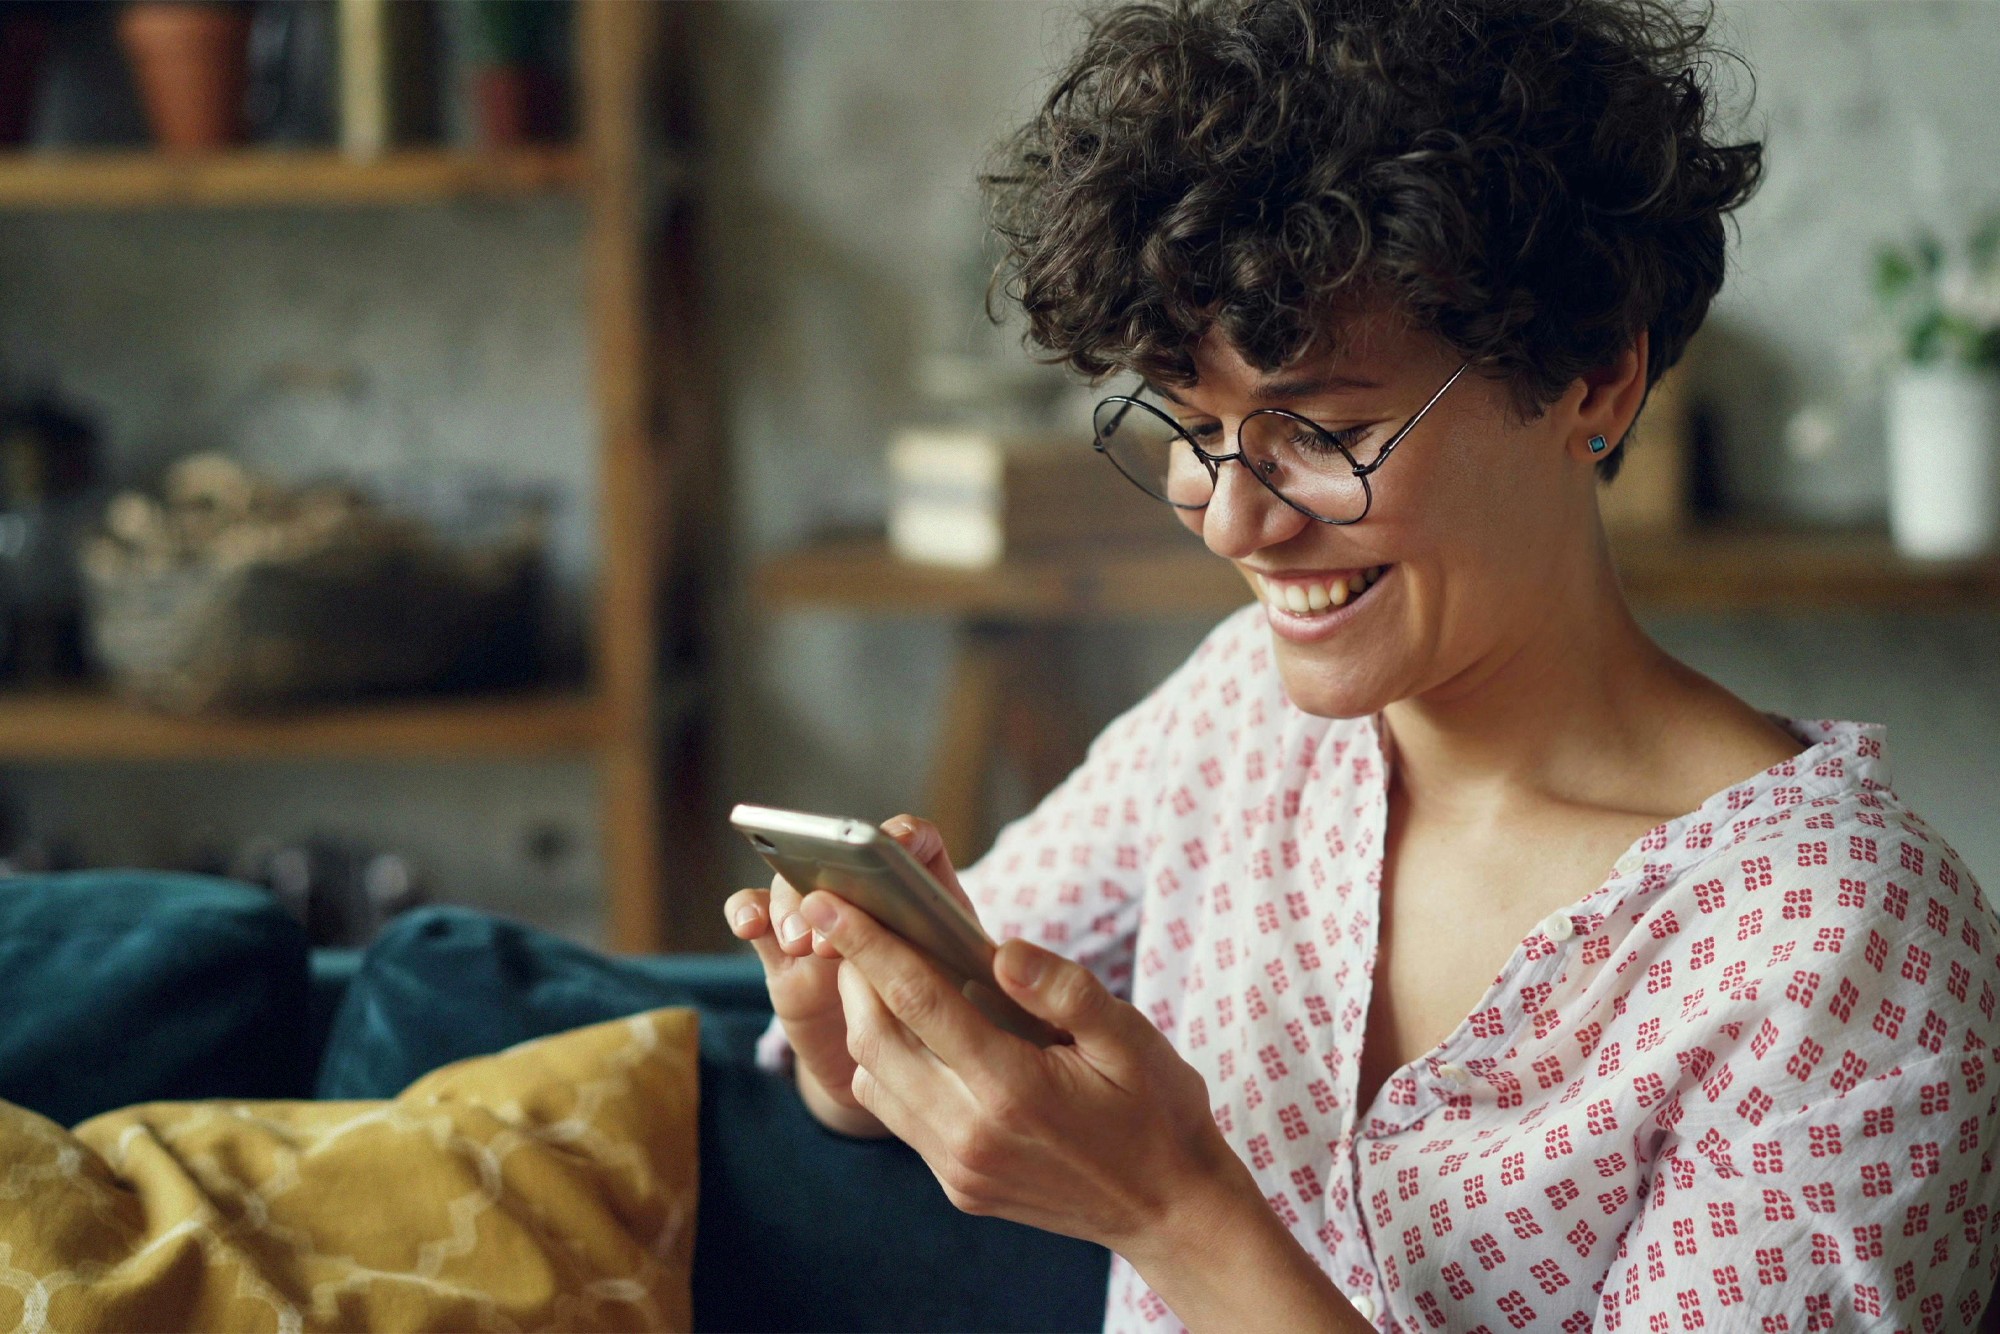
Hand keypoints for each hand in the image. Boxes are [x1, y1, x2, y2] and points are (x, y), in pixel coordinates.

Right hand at [724, 814, 978, 1128]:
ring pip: (799, 885)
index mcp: (931, 899)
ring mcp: (825, 926)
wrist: (919, 1082)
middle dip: (838, 879)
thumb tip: (1008, 964)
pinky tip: (750, 925)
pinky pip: (757, 919)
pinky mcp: (785, 956)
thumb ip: (1024, 987)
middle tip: (839, 915)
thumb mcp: (1004, 1011)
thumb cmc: (975, 1040)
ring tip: (803, 941)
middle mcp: (873, 901)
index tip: (895, 846)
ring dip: (795, 900)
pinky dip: (748, 911)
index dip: (904, 839)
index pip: (917, 846)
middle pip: (844, 860)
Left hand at [793, 884, 1244, 1256]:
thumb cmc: (1158, 1112)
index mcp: (1013, 1087)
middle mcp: (971, 1132)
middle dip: (853, 974)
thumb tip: (1002, 950)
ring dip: (866, 1021)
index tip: (828, 900)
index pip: (917, 999)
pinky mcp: (958, 1185)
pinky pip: (897, 1114)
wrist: (1172, 1211)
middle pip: (875, 1037)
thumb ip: (1066, 989)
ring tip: (884, 976)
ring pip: (872, 1079)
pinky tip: (919, 1037)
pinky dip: (887, 1065)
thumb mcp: (1132, 1038)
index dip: (867, 943)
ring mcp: (958, 1166)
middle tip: (855, 925)